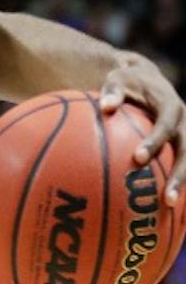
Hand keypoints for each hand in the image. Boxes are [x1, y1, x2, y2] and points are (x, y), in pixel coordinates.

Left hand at [98, 55, 185, 203]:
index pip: (165, 126)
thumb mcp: (118, 79)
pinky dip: (178, 180)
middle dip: (180, 174)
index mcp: (171, 106)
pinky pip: (182, 163)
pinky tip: (166, 204)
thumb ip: (112, 91)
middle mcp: (184, 122)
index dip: (154, 142)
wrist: (148, 78)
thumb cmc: (127, 81)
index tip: (137, 158)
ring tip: (169, 206)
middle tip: (167, 197)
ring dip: (183, 182)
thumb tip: (105, 106)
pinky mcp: (182, 143)